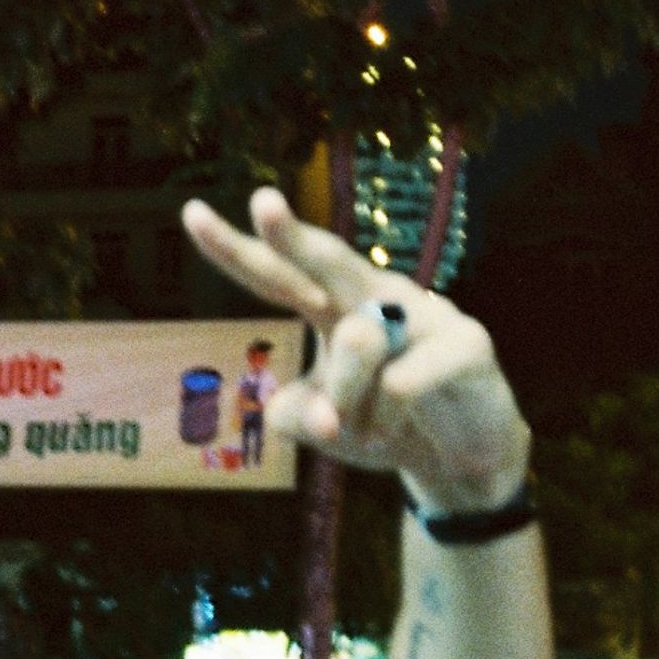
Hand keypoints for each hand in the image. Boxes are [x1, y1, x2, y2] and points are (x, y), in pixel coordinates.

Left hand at [181, 186, 527, 512]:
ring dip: (348, 399)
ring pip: (359, 340)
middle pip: (327, 259)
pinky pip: (407, 379)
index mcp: (332, 305)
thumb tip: (317, 415)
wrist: (465, 455)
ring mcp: (425, 312)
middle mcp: (375, 295)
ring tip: (362, 430)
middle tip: (263, 204)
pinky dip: (394, 411)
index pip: (278, 276)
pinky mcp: (467, 342)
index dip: (236, 249)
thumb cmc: (384, 424)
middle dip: (293, 236)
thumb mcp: (325, 429)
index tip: (192, 214)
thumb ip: (297, 418)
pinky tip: (407, 414)